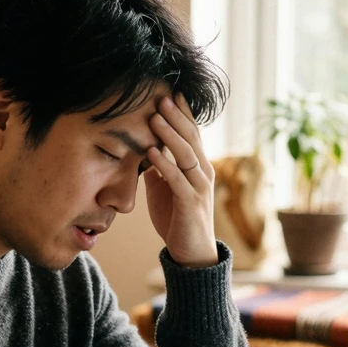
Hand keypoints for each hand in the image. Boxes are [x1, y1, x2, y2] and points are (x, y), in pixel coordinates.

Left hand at [143, 94, 217, 266]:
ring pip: (186, 154)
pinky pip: (177, 179)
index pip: (192, 134)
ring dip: (170, 134)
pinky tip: (151, 151)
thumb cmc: (176, 219)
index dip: (183, 114)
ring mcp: (199, 187)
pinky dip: (164, 164)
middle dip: (176, 116)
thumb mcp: (164, 188)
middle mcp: (203, 173)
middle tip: (162, 96)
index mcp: (198, 167)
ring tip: (155, 116)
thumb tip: (144, 149)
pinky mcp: (190, 203)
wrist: (191, 253)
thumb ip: (158, 169)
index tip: (172, 93)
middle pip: (191, 138)